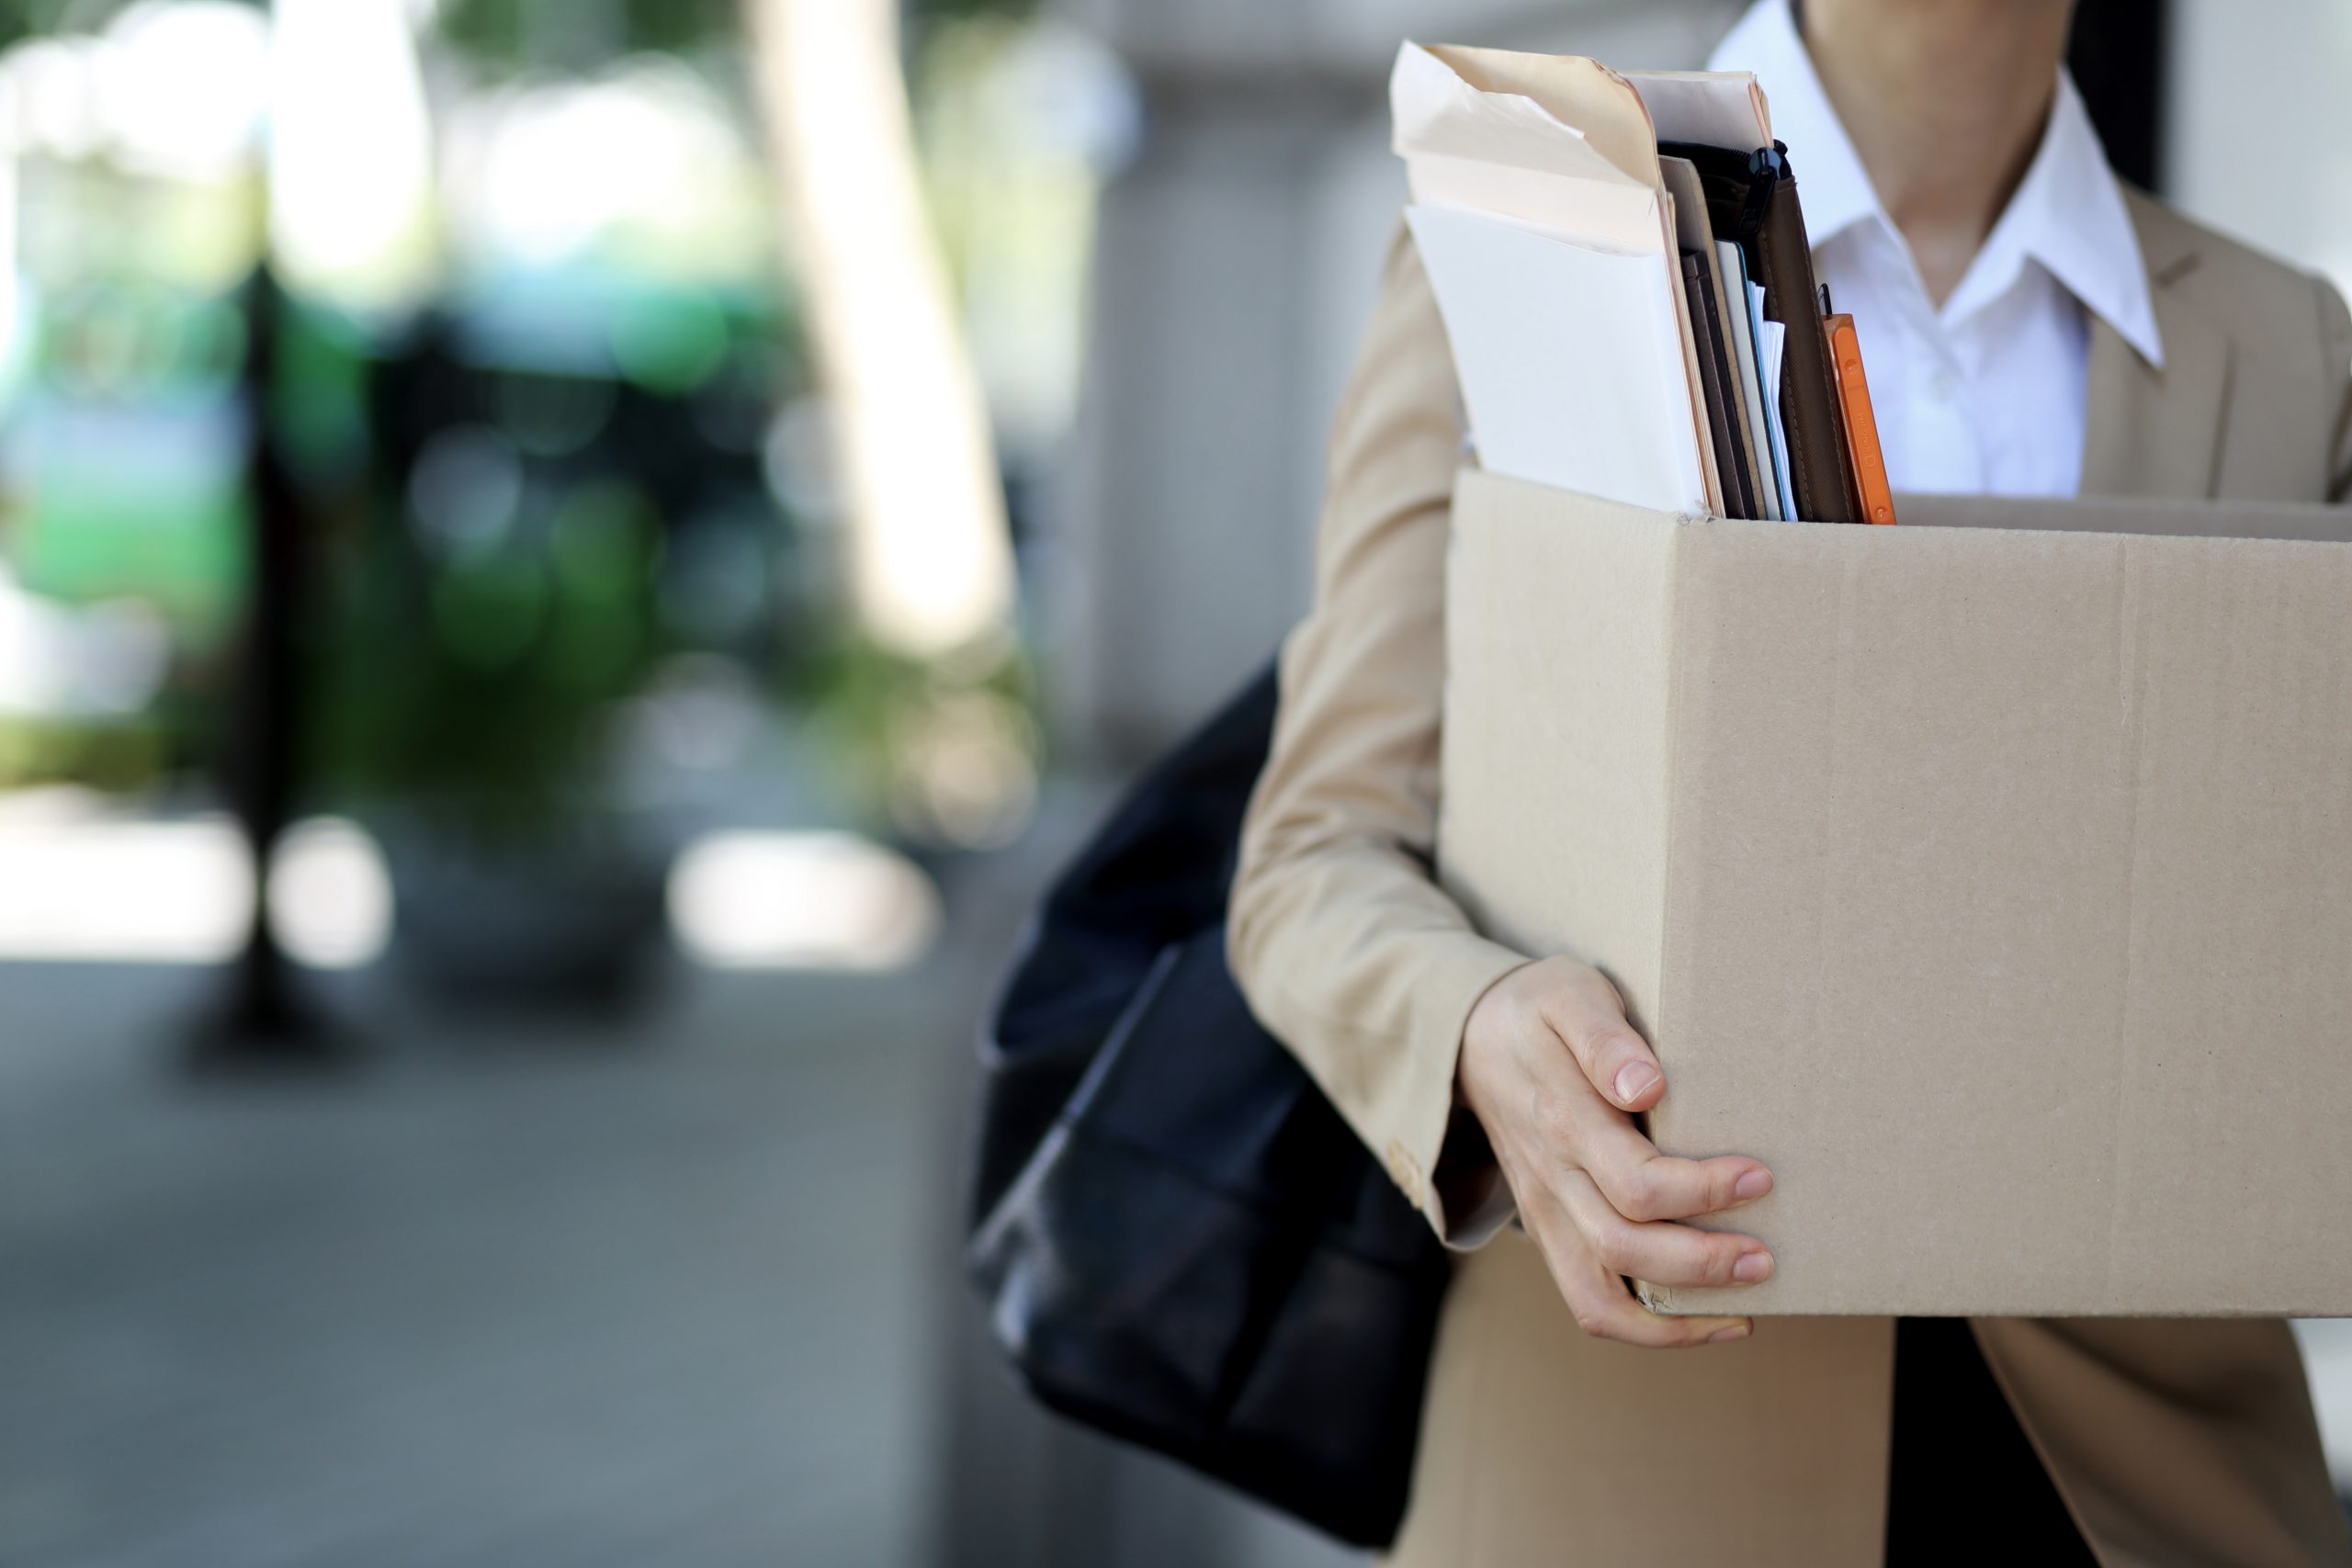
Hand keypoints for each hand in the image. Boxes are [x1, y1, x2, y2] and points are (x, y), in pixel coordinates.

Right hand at [1458, 957, 1773, 1347]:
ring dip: (1675, 1318)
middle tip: (1766, 1256)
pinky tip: (1706, 1317)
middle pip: (1622, 1248)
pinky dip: (1649, 1326)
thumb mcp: (1571, 996)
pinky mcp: (1551, 1231)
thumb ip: (1605, 1040)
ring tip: (1743, 1309)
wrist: (1470, 1036)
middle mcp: (1551, 1179)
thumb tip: (1648, 1085)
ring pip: (1598, 1299)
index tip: (1759, 1177)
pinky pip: (1591, 1301)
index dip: (1702, 1190)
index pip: (1635, 1181)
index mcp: (1562, 1120)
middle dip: (1702, 1263)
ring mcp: (1546, 1213)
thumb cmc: (1539, 1010)